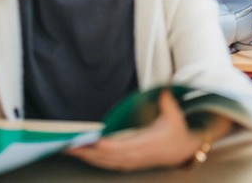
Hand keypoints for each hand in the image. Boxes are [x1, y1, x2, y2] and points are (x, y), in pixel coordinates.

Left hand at [67, 90, 228, 171]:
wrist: (183, 150)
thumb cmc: (177, 130)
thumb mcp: (174, 114)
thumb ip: (166, 100)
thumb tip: (163, 86)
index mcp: (146, 144)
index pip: (121, 147)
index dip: (104, 145)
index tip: (91, 140)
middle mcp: (136, 156)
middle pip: (107, 157)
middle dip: (87, 152)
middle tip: (67, 145)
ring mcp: (132, 162)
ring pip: (104, 163)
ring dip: (86, 157)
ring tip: (69, 149)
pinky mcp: (128, 163)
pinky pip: (107, 164)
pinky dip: (94, 160)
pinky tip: (82, 154)